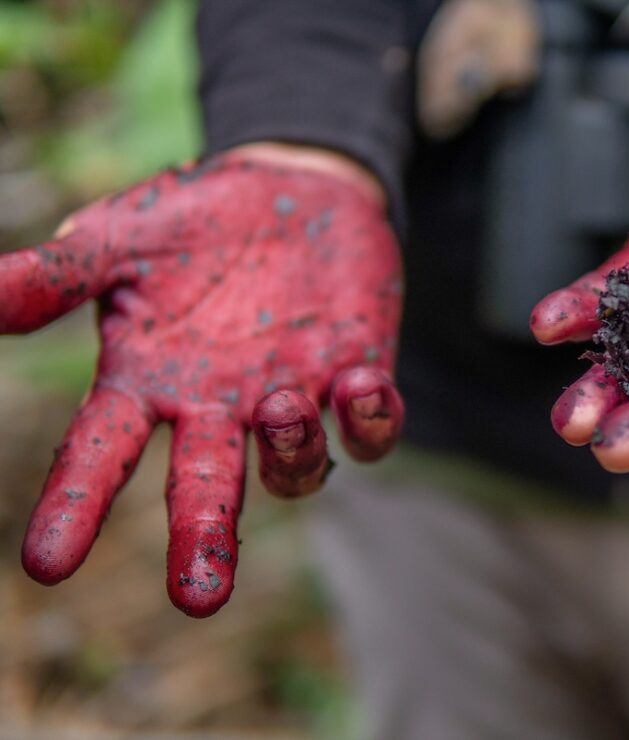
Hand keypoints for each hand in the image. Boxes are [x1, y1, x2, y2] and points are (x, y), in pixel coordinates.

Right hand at [3, 144, 403, 616]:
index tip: (46, 563)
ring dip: (290, 451)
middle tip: (198, 598)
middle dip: (203, 541)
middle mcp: (219, 408)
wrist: (293, 187)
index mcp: (150, 382)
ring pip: (293, 468)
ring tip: (277, 405)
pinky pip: (370, 430)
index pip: (102, 455)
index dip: (75, 508)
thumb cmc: (194, 223)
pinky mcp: (356, 375)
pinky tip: (358, 381)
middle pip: (205, 491)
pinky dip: (370, 417)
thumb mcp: (118, 239)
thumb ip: (53, 275)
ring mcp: (292, 398)